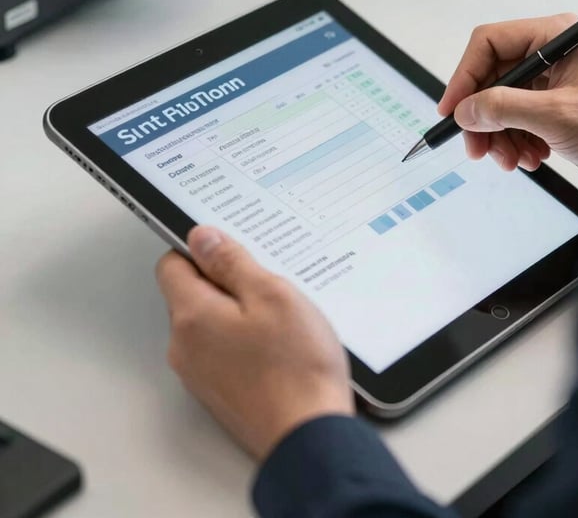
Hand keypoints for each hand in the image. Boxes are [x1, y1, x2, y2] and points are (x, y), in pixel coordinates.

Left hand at [156, 226, 353, 461]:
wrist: (309, 436)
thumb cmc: (296, 368)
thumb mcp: (271, 294)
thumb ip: (231, 262)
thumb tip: (202, 237)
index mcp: (192, 316)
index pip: (172, 264)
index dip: (202, 250)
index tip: (232, 249)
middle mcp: (185, 347)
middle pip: (191, 294)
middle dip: (225, 283)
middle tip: (268, 287)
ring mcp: (200, 374)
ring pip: (209, 323)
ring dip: (238, 313)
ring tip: (280, 321)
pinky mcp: (219, 392)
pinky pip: (222, 350)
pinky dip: (244, 341)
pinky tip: (278, 347)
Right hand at [439, 14, 577, 198]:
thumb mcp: (555, 116)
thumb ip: (502, 109)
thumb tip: (465, 111)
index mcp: (555, 37)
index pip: (488, 44)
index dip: (464, 77)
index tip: (451, 110)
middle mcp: (552, 55)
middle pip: (491, 79)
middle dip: (482, 117)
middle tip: (476, 147)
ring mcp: (553, 84)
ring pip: (501, 105)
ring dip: (499, 136)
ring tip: (511, 159)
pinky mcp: (555, 110)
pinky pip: (517, 122)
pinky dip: (516, 142)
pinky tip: (531, 158)